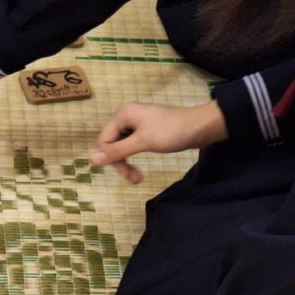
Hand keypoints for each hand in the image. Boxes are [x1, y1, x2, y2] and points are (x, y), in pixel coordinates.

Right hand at [90, 101, 227, 183]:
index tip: (126, 173)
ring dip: (127, 162)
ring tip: (138, 178)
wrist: (202, 127)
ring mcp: (137, 124)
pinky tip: (140, 166)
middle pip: (111, 144)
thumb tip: (92, 160)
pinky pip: (132, 145)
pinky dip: (135, 157)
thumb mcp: (143, 142)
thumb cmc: (172, 132)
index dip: (111, 158)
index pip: (104, 140)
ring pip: (122, 147)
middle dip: (120, 162)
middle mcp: (127, 117)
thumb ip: (118, 151)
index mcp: (123, 114)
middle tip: (134, 179)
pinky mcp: (147, 131)